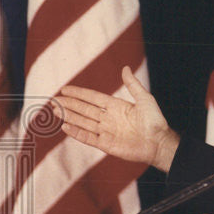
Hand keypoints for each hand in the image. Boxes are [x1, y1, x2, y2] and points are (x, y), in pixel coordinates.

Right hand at [54, 66, 179, 172]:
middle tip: (53, 99)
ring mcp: (106, 131)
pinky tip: (65, 126)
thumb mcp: (145, 99)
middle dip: (69, 104)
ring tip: (55, 110)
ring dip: (69, 116)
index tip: (64, 89)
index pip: (92, 98)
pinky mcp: (106, 144)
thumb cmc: (155, 121)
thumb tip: (125, 68)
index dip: (79, 93)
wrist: (159, 142)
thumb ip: (132, 85)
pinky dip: (76, 133)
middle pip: (84, 109)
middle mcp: (109, 118)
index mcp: (116, 106)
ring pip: (83, 122)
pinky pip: (88, 138)